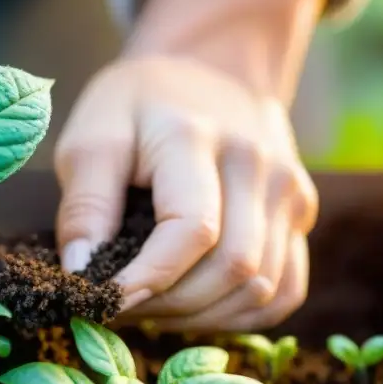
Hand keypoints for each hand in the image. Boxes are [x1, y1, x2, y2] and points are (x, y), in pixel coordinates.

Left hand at [54, 0, 328, 331]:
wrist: (205, 66)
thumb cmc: (135, 105)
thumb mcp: (91, 137)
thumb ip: (84, 205)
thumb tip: (81, 275)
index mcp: (197, 138)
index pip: (192, 230)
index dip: (149, 279)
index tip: (104, 302)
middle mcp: (258, 165)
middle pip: (233, 268)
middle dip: (169, 306)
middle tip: (120, 309)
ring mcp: (290, 190)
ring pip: (261, 288)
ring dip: (201, 317)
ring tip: (151, 309)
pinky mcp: (301, 212)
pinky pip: (285, 291)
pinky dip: (238, 315)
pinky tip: (194, 309)